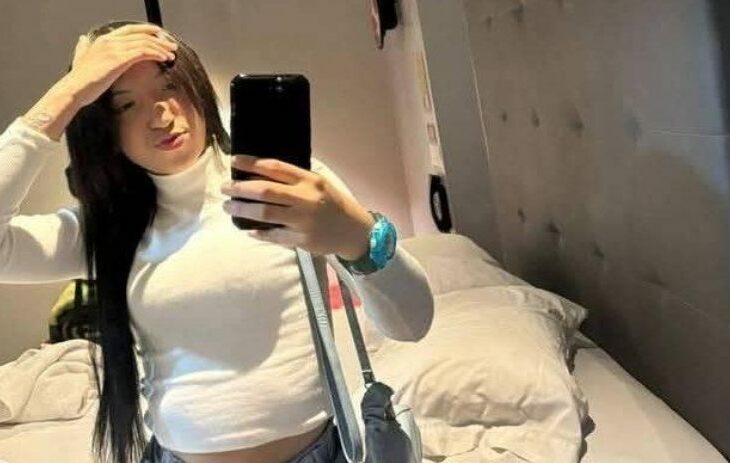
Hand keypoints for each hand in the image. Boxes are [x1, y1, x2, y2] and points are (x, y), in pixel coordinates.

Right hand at [66, 24, 177, 107]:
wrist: (74, 89)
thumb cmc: (79, 80)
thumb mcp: (80, 58)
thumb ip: (83, 48)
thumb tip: (82, 39)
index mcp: (103, 39)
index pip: (130, 29)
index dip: (147, 31)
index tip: (161, 36)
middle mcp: (109, 40)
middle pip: (140, 34)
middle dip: (159, 38)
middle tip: (172, 45)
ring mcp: (114, 48)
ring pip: (144, 42)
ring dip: (161, 48)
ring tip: (172, 54)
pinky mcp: (119, 59)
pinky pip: (143, 52)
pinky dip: (156, 53)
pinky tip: (164, 59)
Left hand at [220, 155, 375, 258]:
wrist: (355, 231)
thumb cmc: (333, 204)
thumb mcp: (319, 184)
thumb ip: (295, 179)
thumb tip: (258, 175)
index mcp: (309, 181)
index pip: (275, 167)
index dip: (251, 163)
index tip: (234, 161)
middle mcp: (306, 199)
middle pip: (265, 191)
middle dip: (240, 188)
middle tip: (225, 188)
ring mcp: (303, 221)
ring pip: (264, 213)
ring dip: (241, 209)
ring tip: (228, 206)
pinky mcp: (302, 240)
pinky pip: (273, 236)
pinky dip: (257, 232)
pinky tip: (247, 229)